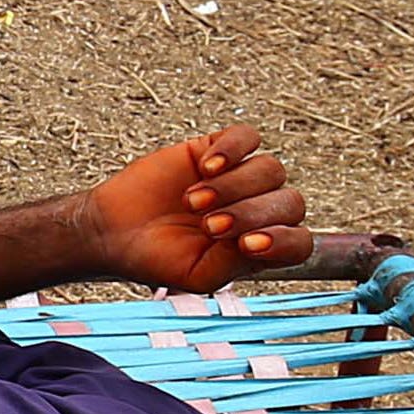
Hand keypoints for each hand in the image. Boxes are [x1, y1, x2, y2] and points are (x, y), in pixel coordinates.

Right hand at [81, 123, 314, 289]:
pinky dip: (232, 149)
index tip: (248, 245)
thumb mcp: (198, 276)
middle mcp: (259, 209)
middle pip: (290, 202)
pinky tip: (206, 166)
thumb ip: (235, 264)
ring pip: (270, 169)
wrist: (113, 231)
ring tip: (194, 200)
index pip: (299, 240)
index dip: (283, 241)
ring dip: (235, 186)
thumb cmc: (156, 258)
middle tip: (209, 226)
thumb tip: (257, 238)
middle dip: (250, 214)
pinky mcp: (216, 148)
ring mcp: (241, 177)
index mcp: (263, 246)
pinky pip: (245, 137)